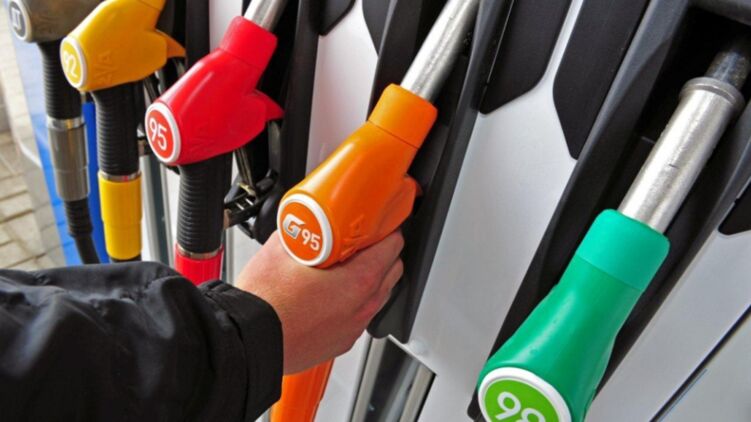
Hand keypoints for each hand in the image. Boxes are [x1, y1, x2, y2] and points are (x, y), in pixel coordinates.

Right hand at [236, 230, 403, 373]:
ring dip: (369, 278)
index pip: (392, 246)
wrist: (248, 341)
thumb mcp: (283, 248)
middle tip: (359, 242)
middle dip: (381, 253)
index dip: (385, 229)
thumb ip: (304, 230)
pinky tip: (330, 295)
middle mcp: (362, 307)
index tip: (376, 224)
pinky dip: (353, 302)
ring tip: (343, 267)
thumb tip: (307, 222)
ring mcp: (353, 327)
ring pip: (377, 295)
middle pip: (392, 270)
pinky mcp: (341, 342)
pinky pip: (359, 316)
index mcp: (358, 281)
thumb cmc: (264, 303)